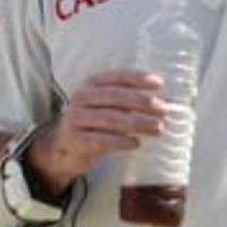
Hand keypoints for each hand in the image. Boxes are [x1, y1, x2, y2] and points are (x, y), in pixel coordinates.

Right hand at [24, 70, 164, 193]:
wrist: (62, 149)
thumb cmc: (92, 125)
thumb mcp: (103, 106)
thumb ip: (124, 101)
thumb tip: (160, 102)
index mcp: (90, 85)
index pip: (117, 77)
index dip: (138, 78)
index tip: (159, 84)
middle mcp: (81, 98)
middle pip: (116, 97)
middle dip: (143, 103)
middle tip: (164, 111)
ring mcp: (76, 118)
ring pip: (111, 118)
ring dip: (138, 123)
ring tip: (157, 128)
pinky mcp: (75, 140)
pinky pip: (102, 140)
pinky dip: (122, 142)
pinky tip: (136, 143)